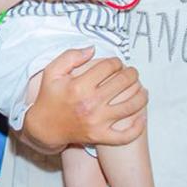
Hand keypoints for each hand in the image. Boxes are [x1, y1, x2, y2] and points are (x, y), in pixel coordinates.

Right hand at [21, 48, 147, 151]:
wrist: (44, 127)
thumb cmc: (49, 97)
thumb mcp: (52, 72)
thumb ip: (70, 56)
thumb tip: (92, 49)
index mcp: (79, 85)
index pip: (108, 67)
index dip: (116, 62)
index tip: (117, 63)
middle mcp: (90, 103)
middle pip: (123, 83)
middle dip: (132, 74)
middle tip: (132, 73)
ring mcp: (97, 122)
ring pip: (130, 106)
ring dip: (141, 95)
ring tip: (143, 89)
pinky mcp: (100, 136)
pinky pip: (126, 135)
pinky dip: (138, 126)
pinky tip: (142, 115)